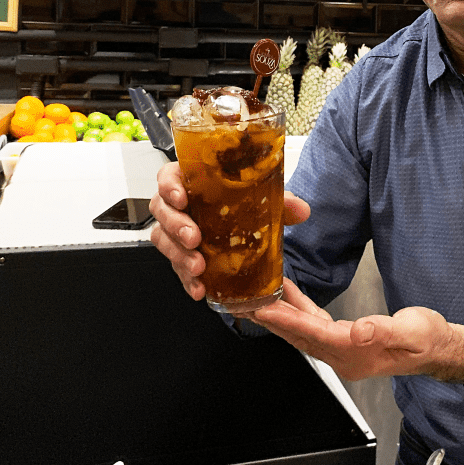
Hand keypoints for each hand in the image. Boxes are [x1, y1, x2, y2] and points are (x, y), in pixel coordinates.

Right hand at [149, 162, 310, 299]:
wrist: (243, 228)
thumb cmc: (241, 204)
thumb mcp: (263, 199)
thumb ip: (282, 202)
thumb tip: (301, 210)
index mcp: (192, 182)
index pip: (169, 177)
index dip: (169, 186)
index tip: (181, 197)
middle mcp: (179, 205)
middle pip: (162, 210)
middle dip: (176, 226)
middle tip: (194, 238)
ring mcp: (176, 231)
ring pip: (164, 240)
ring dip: (179, 255)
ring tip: (198, 266)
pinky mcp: (181, 255)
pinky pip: (176, 266)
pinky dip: (187, 279)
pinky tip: (200, 287)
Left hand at [246, 279, 463, 383]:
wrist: (438, 348)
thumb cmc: (429, 340)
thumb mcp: (413, 332)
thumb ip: (385, 330)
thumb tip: (359, 330)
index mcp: (357, 354)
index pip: (315, 336)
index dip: (289, 320)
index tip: (265, 308)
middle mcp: (345, 356)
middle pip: (300, 336)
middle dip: (272, 320)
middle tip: (245, 303)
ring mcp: (344, 350)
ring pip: (303, 331)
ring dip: (281, 315)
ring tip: (258, 295)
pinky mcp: (346, 340)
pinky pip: (315, 325)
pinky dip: (299, 310)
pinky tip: (290, 295)